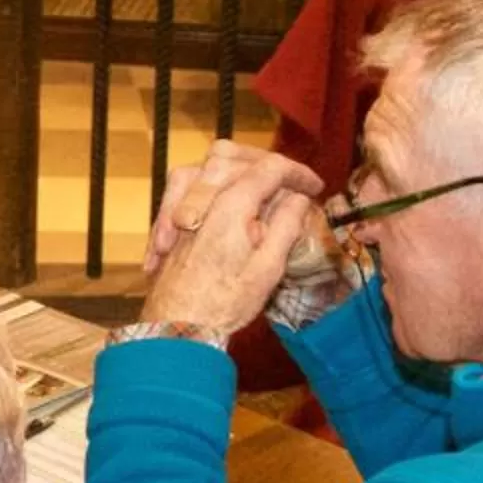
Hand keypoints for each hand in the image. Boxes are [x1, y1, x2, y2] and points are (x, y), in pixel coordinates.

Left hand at [140, 152, 320, 339]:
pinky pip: (182, 184)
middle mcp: (201, 197)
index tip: (315, 187)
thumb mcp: (269, 267)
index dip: (297, 173)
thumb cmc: (227, 303)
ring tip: (256, 183)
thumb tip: (297, 198)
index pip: (269, 169)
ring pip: (202, 164)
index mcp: (231, 205)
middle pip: (231, 155)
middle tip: (287, 180)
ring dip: (232, 166)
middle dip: (263, 161)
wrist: (176, 327)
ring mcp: (178, 206)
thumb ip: (286, 225)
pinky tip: (221, 201)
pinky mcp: (167, 219)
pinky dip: (206, 184)